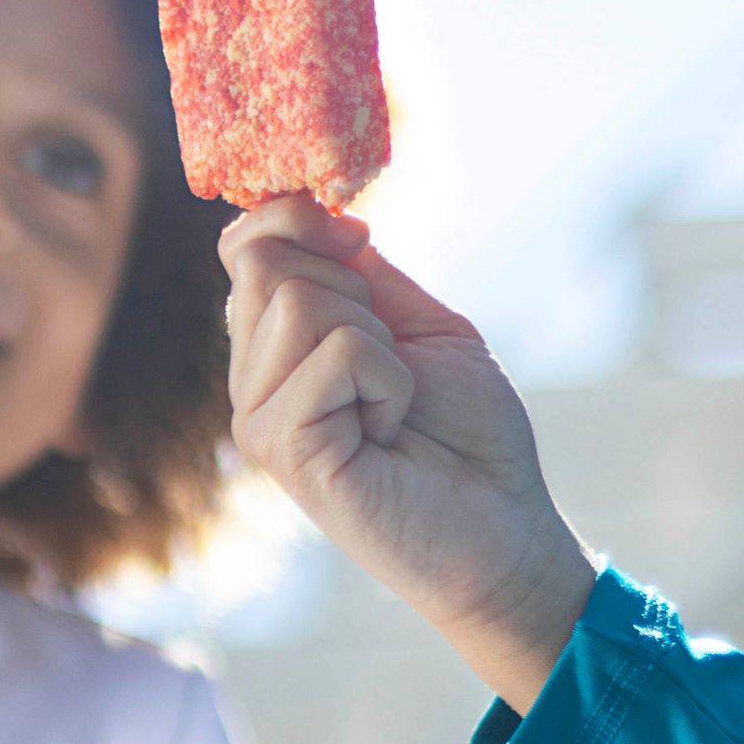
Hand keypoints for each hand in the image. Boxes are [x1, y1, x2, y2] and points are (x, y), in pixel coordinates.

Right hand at [224, 200, 595, 710]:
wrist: (499, 530)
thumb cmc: (468, 438)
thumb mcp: (421, 328)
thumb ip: (366, 276)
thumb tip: (325, 213)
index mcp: (277, 350)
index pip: (243, 247)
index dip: (295, 217)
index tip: (358, 241)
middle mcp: (252, 384)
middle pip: (265, 263)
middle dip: (351, 284)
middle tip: (391, 357)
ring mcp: (259, 419)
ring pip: (298, 302)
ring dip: (378, 339)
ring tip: (394, 402)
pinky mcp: (284, 450)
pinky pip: (337, 353)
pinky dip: (389, 378)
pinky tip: (392, 428)